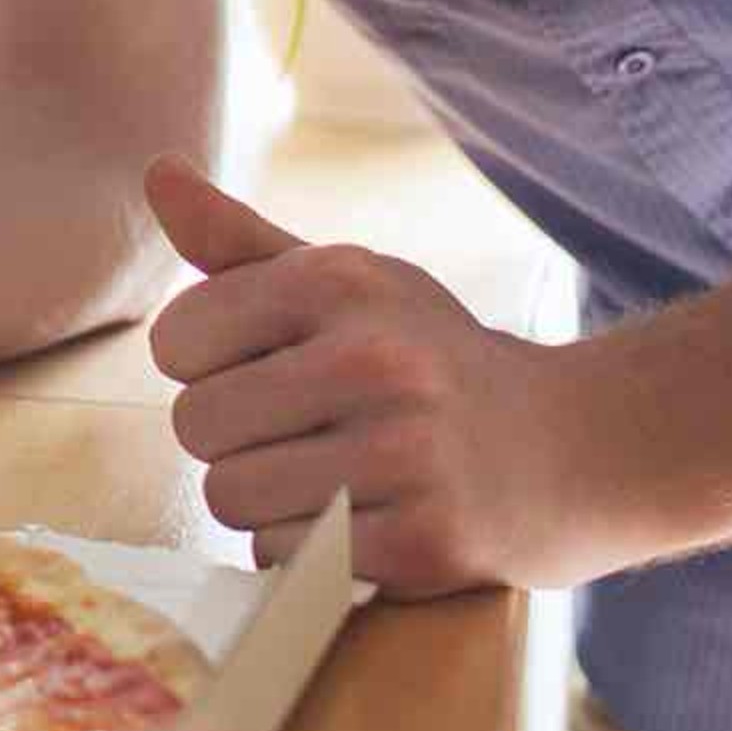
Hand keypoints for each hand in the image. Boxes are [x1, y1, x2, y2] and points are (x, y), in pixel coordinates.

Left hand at [144, 156, 601, 596]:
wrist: (574, 447)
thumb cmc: (432, 358)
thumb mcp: (349, 283)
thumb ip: (240, 243)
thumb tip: (158, 173)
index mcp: (340, 281)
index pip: (177, 339)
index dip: (209, 365)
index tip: (267, 369)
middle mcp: (373, 358)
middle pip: (196, 424)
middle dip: (234, 438)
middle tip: (306, 432)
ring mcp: (403, 453)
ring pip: (232, 497)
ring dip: (265, 501)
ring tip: (332, 477)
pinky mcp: (423, 541)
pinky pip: (286, 557)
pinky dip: (307, 553)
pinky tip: (363, 523)